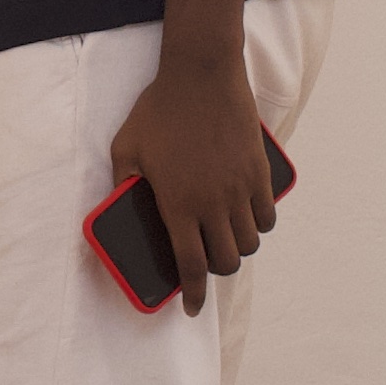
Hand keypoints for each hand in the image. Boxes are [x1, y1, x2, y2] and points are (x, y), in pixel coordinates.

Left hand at [105, 47, 278, 315]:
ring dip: (237, 248)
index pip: (191, 267)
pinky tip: (246, 218)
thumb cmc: (159, 109)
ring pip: (249, 242)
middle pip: (226, 262)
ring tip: (224, 238)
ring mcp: (240, 189)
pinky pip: (266, 215)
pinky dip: (258, 225)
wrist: (201, 74)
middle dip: (216, 271)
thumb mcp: (125, 148)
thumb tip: (119, 206)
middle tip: (206, 262)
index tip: (193, 310)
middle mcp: (213, 204)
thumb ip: (122, 183)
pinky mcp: (258, 172)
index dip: (194, 295)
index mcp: (178, 205)